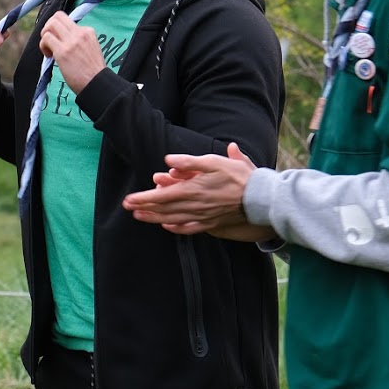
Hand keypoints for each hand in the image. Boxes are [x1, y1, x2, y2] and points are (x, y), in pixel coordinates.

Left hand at [38, 12, 106, 93]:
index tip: (58, 40)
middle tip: (49, 41)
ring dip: (44, 35)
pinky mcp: (63, 51)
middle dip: (48, 27)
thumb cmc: (91, 71)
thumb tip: (60, 37)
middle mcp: (80, 33)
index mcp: (88, 31)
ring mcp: (71, 41)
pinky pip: (46, 38)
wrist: (97, 84)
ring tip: (49, 49)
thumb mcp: (90, 48)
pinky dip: (43, 46)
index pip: (67, 19)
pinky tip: (49, 56)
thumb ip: (78, 40)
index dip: (58, 29)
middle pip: (57, 16)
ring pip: (50, 25)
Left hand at [122, 142, 259, 235]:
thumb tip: (168, 160)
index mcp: (193, 190)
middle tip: (128, 208)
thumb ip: (189, 162)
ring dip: (155, 218)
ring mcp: (202, 217)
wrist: (260, 198)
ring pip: (173, 219)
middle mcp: (194, 206)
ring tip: (140, 217)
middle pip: (164, 209)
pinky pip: (190, 228)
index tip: (129, 200)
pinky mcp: (212, 223)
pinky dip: (176, 228)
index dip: (144, 198)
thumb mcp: (213, 162)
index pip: (162, 196)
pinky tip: (167, 226)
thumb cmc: (238, 176)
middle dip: (144, 208)